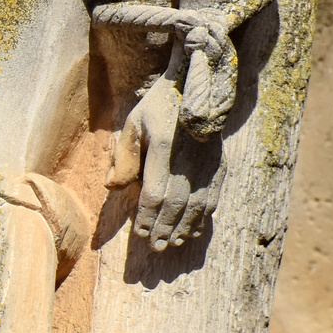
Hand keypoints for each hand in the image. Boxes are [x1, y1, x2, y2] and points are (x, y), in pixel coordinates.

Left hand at [108, 73, 224, 249]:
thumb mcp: (133, 123)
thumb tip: (112, 188)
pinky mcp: (220, 165)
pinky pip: (212, 198)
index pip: (155, 193)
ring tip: (173, 243)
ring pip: (197, 206)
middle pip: (176, 205)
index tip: (139, 233)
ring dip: (184, 228)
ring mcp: (208, 164)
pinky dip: (203, 218)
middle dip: (165, 229)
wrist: (197, 86)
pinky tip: (193, 230)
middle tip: (156, 247)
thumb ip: (123, 156)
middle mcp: (188, 159)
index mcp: (164, 147)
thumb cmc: (158, 106)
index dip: (147, 217)